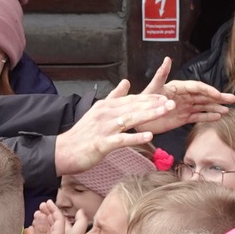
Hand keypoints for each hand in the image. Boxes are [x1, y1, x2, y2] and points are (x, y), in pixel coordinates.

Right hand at [23, 202, 65, 233]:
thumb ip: (41, 230)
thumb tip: (41, 214)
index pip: (59, 220)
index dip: (54, 210)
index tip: (47, 202)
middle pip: (54, 224)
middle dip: (48, 214)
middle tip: (41, 206)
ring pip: (48, 231)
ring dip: (43, 222)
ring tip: (36, 215)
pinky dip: (39, 231)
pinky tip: (33, 230)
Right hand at [54, 80, 173, 173]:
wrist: (62, 151)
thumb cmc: (81, 135)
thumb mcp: (97, 111)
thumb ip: (113, 97)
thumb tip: (126, 82)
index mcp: (106, 106)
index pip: (131, 100)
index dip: (149, 99)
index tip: (165, 98)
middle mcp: (105, 114)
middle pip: (133, 107)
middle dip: (154, 104)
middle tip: (171, 103)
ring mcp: (104, 128)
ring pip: (130, 119)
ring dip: (148, 115)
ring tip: (164, 112)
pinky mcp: (102, 143)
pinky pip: (121, 140)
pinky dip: (135, 137)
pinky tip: (149, 136)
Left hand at [137, 58, 233, 135]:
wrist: (137, 118)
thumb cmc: (143, 100)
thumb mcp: (153, 87)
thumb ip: (161, 74)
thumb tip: (167, 59)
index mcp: (178, 87)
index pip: (197, 87)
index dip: (208, 90)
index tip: (218, 95)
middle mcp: (183, 96)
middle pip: (203, 96)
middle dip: (217, 98)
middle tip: (231, 99)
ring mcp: (184, 107)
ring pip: (203, 106)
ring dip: (215, 107)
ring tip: (227, 110)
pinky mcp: (182, 118)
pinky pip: (197, 116)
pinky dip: (207, 117)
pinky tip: (217, 117)